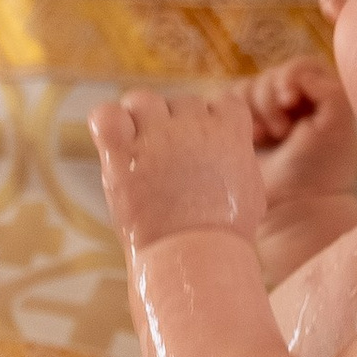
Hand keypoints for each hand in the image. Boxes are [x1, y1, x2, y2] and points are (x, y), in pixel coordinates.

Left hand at [91, 88, 265, 247]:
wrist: (195, 256)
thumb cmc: (225, 233)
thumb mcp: (251, 190)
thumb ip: (239, 160)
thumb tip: (232, 152)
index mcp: (230, 131)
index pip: (222, 102)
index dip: (213, 122)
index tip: (206, 150)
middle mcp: (194, 125)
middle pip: (182, 103)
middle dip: (176, 128)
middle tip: (170, 165)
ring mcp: (157, 136)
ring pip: (143, 100)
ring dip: (140, 120)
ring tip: (139, 154)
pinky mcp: (123, 153)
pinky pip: (105, 115)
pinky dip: (106, 124)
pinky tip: (114, 145)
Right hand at [243, 58, 356, 202]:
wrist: (292, 207)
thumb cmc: (319, 168)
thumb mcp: (338, 121)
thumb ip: (326, 85)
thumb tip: (294, 76)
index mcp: (319, 100)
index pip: (301, 66)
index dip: (291, 77)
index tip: (292, 102)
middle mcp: (292, 106)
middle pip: (271, 75)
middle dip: (271, 100)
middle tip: (281, 132)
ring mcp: (264, 118)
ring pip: (248, 87)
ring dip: (255, 110)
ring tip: (265, 138)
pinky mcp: (239, 130)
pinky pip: (227, 103)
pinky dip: (234, 115)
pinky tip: (249, 140)